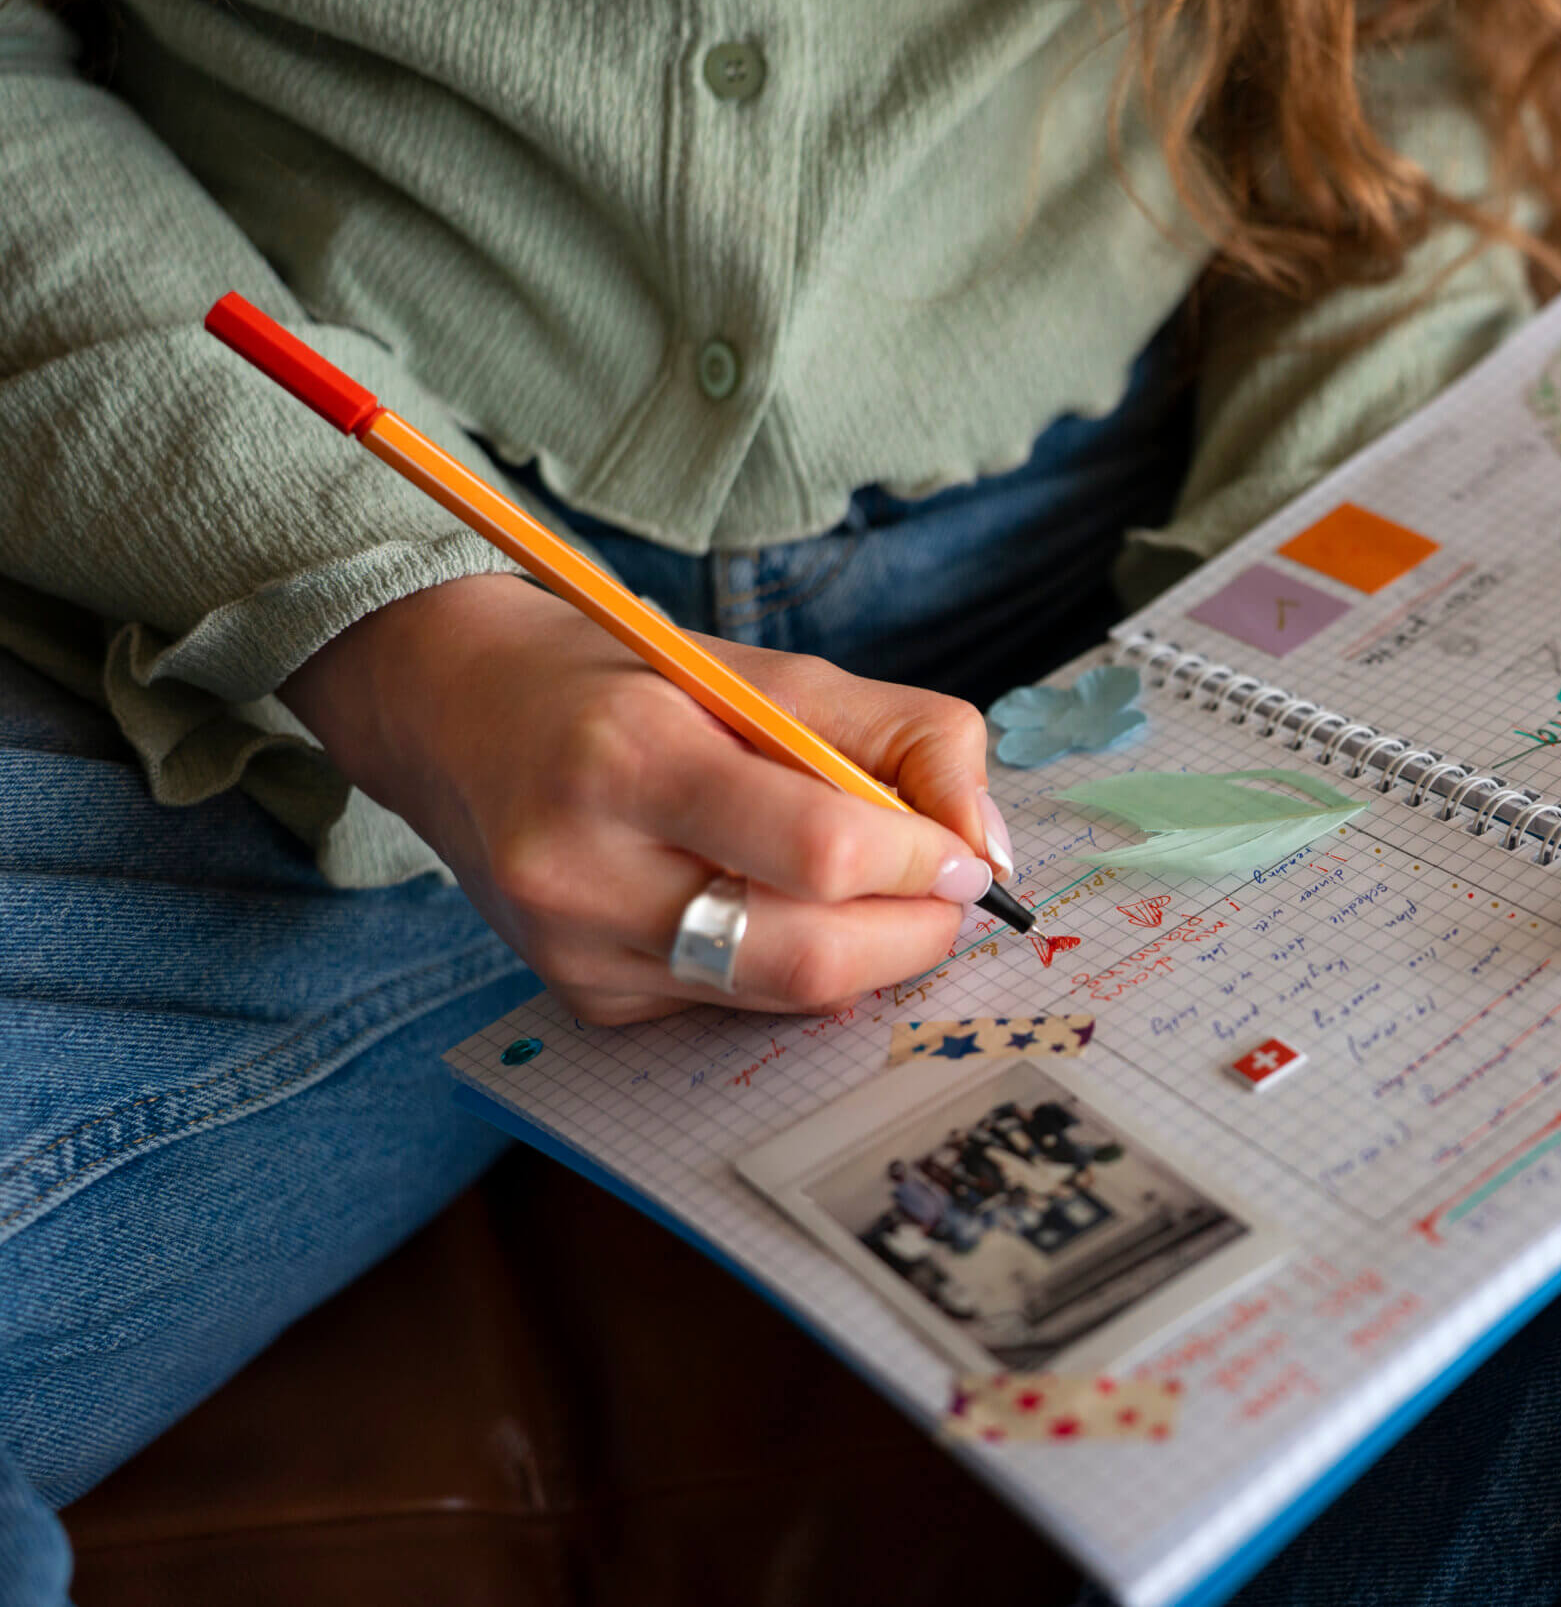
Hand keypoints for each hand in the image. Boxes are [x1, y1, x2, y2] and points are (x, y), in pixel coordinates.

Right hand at [281, 573, 1009, 1023]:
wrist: (454, 711)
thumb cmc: (632, 683)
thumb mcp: (774, 672)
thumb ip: (907, 738)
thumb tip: (984, 850)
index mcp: (633, 756)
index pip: (822, 849)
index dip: (922, 863)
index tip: (963, 859)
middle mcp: (584, 866)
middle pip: (806, 954)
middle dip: (912, 935)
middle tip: (946, 896)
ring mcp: (573, 949)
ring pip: (777, 997)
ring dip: (863, 959)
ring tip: (877, 900)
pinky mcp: (581, 998)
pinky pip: (730, 1008)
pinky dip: (786, 971)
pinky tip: (772, 911)